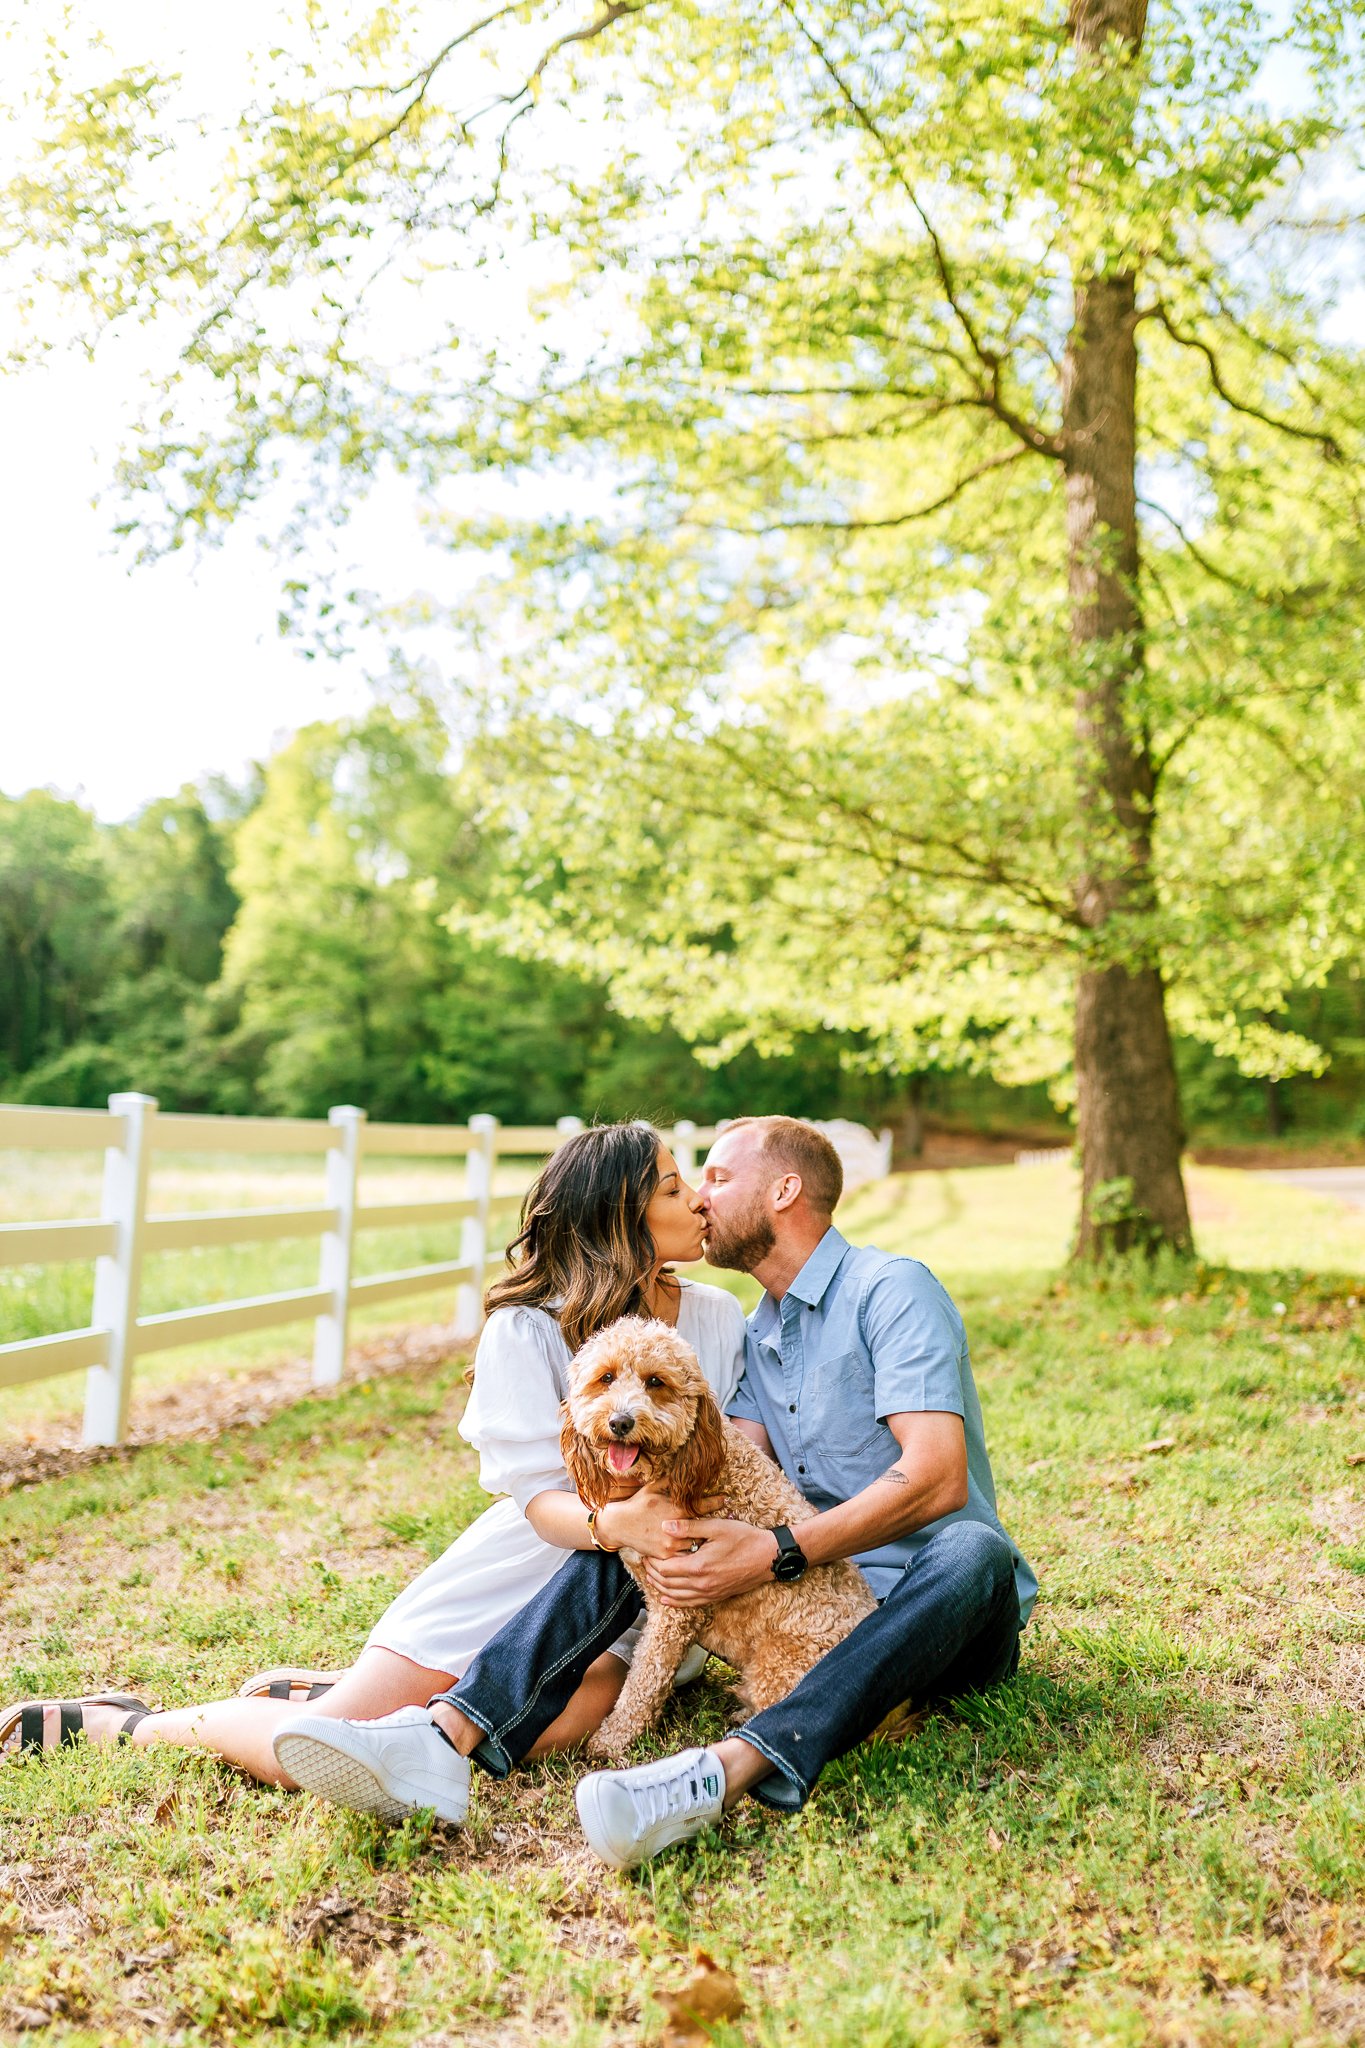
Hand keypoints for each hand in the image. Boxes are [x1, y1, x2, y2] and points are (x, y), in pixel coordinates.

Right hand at [596, 1489, 724, 1558]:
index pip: (701, 1506)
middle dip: (711, 1527)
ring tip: (712, 1541)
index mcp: (674, 1508)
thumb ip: (671, 1480)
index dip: (715, 1502)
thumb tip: (684, 1466)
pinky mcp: (665, 1555)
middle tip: (723, 1524)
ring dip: (701, 1541)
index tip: (726, 1499)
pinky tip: (696, 1553)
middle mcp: (675, 1526)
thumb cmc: (638, 1504)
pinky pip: (684, 1556)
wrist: (619, 1525)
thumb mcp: (653, 1487)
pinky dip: (690, 1554)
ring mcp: (670, 1543)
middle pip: (702, 1528)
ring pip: (695, 1544)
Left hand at [643, 1518, 779, 1605]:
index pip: (665, 1569)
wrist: (768, 1557)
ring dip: (660, 1588)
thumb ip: (689, 1527)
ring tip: (650, 1577)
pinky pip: (690, 1604)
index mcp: (699, 1566)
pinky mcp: (716, 1597)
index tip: (645, 1553)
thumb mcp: (716, 1527)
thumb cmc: (744, 1538)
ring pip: (676, 1596)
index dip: (652, 1562)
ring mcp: (709, 1593)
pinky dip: (675, 1602)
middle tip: (644, 1563)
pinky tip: (666, 1598)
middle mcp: (702, 1584)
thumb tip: (665, 1526)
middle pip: (667, 1584)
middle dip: (652, 1574)